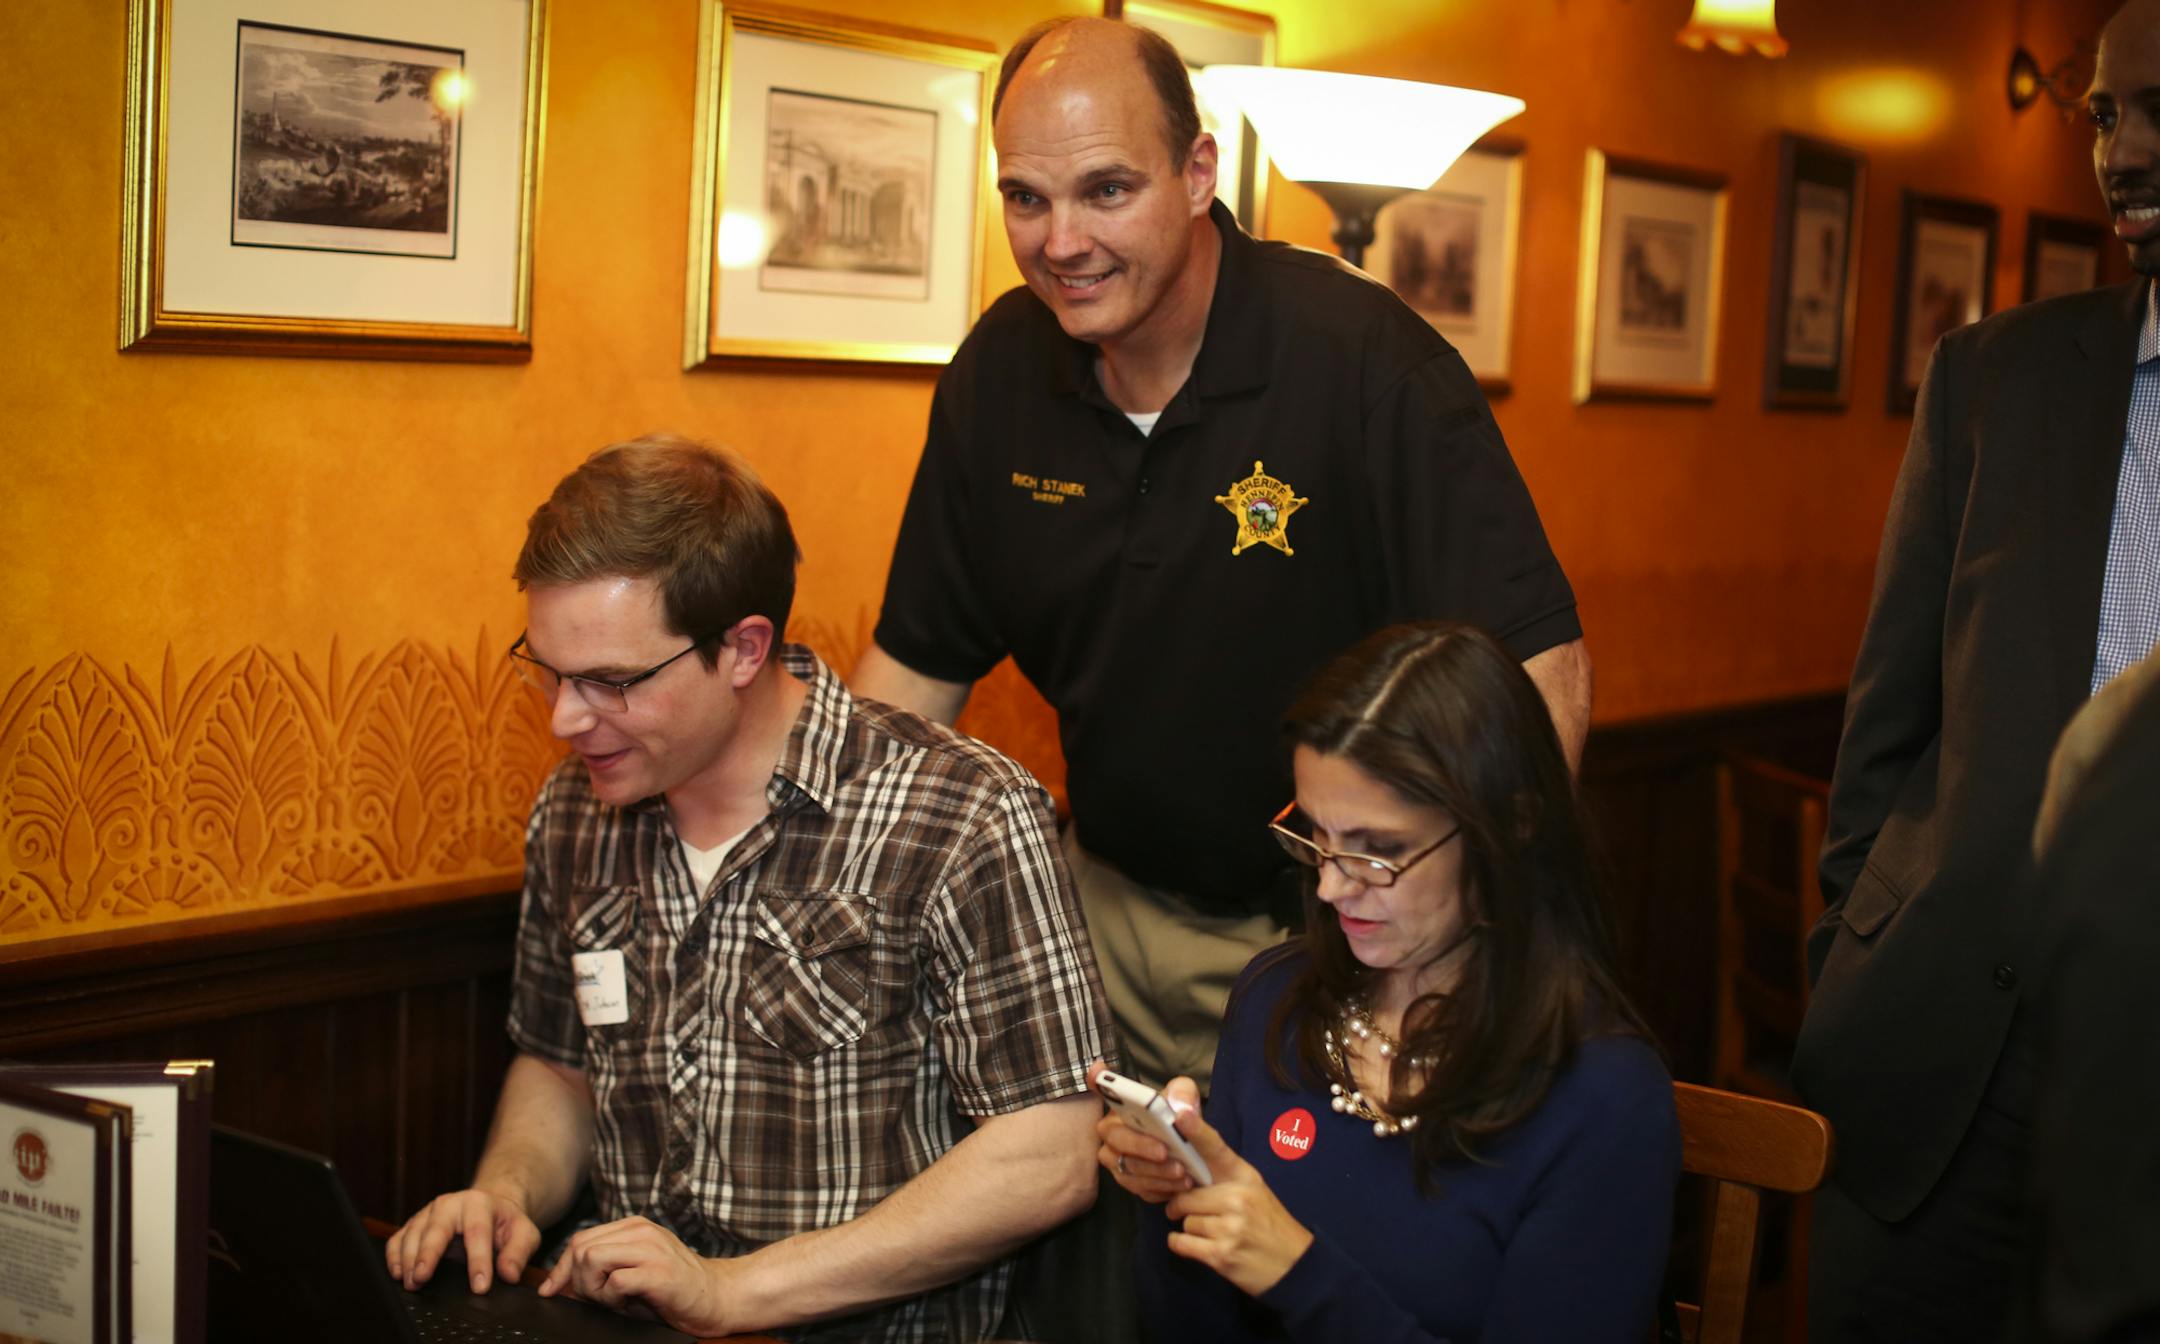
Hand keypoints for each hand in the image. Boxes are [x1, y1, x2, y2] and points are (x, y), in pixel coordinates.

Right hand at [385, 1187, 540, 1293]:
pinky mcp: (414, 1223)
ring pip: (413, 1233)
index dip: (478, 1261)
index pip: (478, 1232)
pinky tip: (398, 1273)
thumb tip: (509, 1274)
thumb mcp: (524, 1232)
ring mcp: (429, 1213)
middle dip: (428, 1254)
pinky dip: (394, 1255)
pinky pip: (398, 1238)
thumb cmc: (505, 1223)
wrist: (489, 1207)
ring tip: (411, 1283)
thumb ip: (519, 1252)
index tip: (479, 1286)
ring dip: (408, 1259)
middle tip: (422, 1278)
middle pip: (436, 1228)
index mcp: (479, 1204)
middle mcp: (450, 1204)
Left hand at [537, 1215, 733, 1335]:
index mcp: (635, 1227)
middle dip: (577, 1280)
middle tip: (599, 1298)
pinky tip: (628, 1303)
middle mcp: (642, 1232)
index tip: (552, 1289)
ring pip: (591, 1260)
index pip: (580, 1239)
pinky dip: (612, 1298)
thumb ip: (602, 1268)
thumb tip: (558, 1282)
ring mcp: (651, 1250)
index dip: (561, 1268)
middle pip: (581, 1248)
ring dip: (593, 1288)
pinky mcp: (658, 1273)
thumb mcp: (635, 1269)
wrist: (720, 1296)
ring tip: (614, 1300)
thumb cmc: (675, 1288)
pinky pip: (614, 1282)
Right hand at [1088, 1061, 1199, 1204]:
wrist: (1203, 1164)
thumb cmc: (1188, 1126)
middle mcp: (1114, 1132)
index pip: (1104, 1089)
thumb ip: (1186, 1097)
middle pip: (1114, 1138)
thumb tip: (1178, 1109)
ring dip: (1156, 1171)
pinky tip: (1180, 1183)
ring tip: (1182, 1172)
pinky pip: (1139, 1188)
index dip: (1097, 1081)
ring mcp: (1118, 1160)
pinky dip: (1161, 1186)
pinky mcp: (1131, 1184)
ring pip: (1127, 1169)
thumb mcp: (1191, 1103)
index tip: (1097, 1071)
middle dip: (1139, 1145)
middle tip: (1165, 1151)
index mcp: (1126, 1105)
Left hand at [1162, 1102, 1313, 1297]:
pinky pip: (1180, 1242)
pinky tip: (1200, 1245)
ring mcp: (1229, 1227)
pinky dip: (1182, 1244)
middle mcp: (1237, 1199)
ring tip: (1213, 1233)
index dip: (1197, 1131)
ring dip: (1191, 1229)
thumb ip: (1223, 1177)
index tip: (1181, 1115)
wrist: (1295, 1265)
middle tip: (1198, 1212)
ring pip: (1184, 1221)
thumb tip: (1183, 1164)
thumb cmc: (1268, 1223)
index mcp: (1244, 1177)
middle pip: (1186, 1195)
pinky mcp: (1220, 1255)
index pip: (1216, 1149)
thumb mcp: (1254, 1190)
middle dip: (1184, 1206)